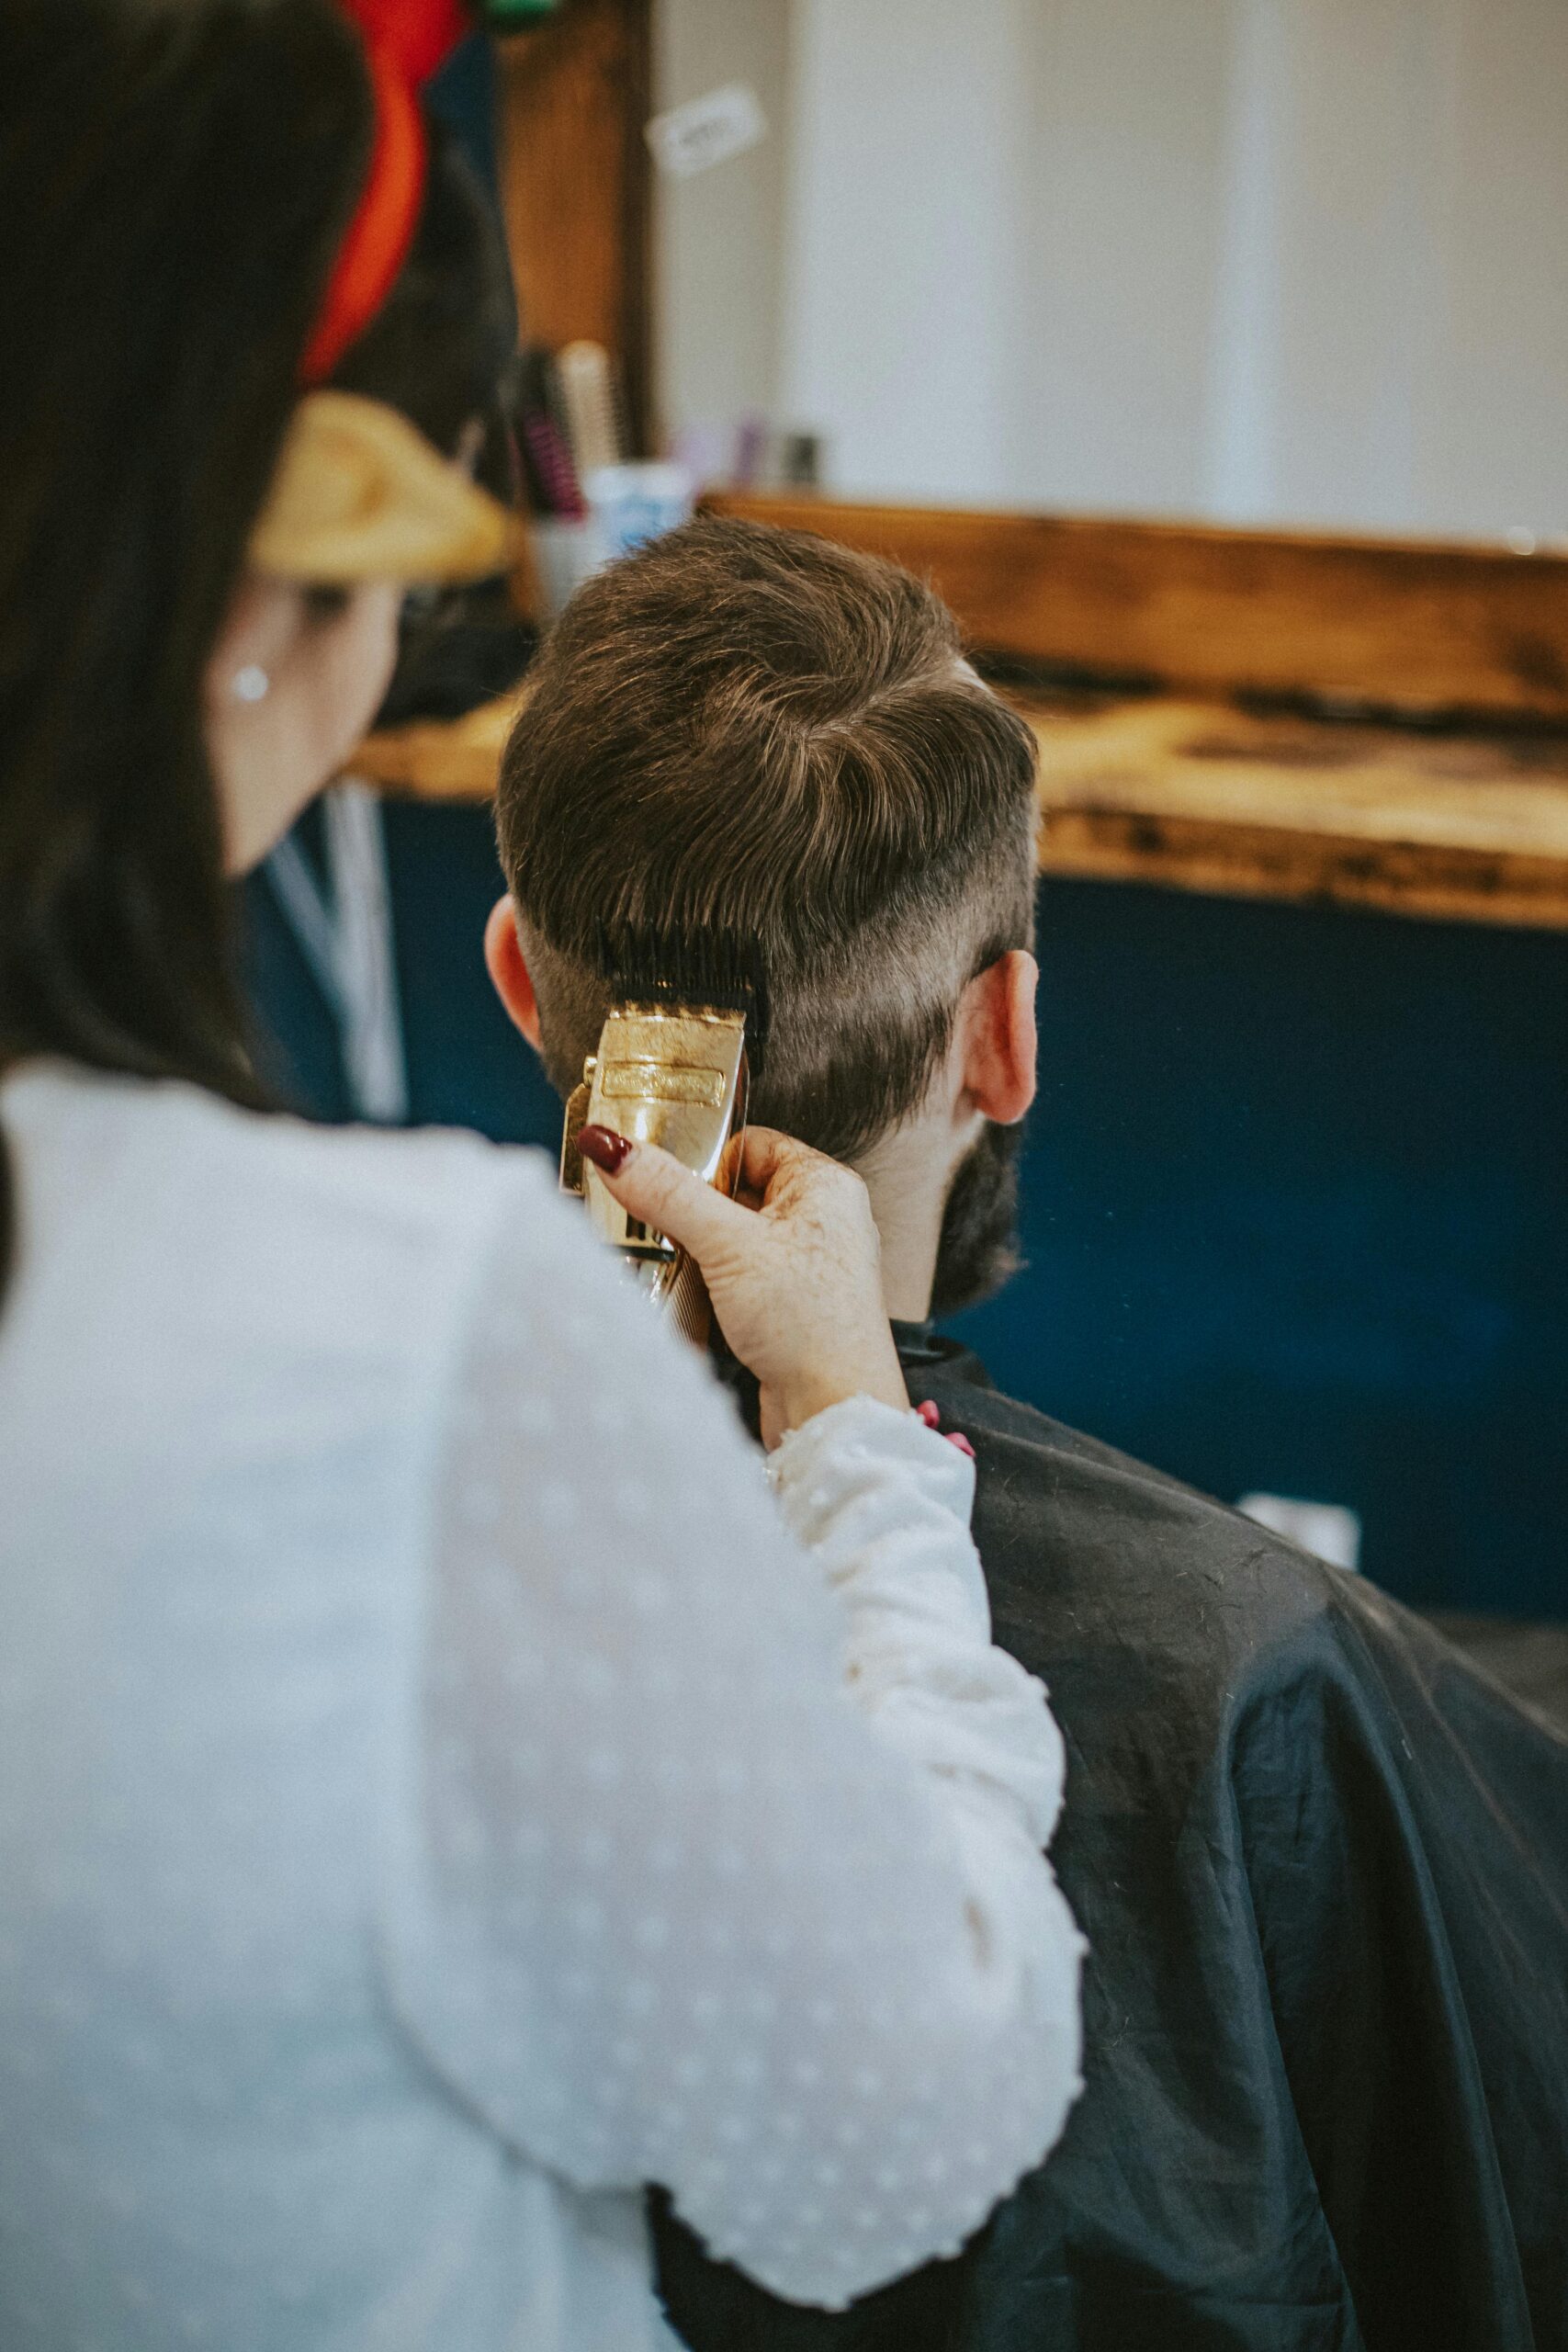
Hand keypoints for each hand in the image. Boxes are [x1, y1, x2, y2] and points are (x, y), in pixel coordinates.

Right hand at [577, 1124, 907, 1447]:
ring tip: (681, 1267)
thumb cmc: (812, 1325)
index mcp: (825, 1184)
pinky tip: (698, 1298)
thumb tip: (614, 1147)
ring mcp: (808, 1264)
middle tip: (661, 1228)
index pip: (750, 1144)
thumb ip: (668, 1194)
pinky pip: (740, 1275)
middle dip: (695, 1211)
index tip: (664, 1182)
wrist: (834, 1410)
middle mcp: (823, 1219)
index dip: (705, 1161)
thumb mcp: (729, 1246)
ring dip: (700, 1251)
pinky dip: (712, 1283)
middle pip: (736, 1190)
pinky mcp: (792, 1305)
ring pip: (734, 1236)